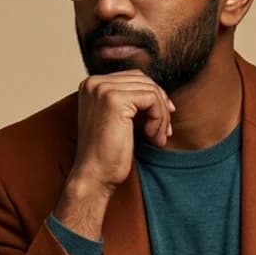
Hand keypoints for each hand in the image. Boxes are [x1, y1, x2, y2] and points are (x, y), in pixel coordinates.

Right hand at [70, 69, 174, 191]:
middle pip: (143, 81)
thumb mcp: (117, 120)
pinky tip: (151, 137)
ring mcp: (103, 89)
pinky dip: (159, 118)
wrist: (94, 176)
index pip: (134, 78)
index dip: (153, 97)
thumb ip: (130, 101)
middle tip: (164, 130)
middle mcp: (94, 83)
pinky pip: (152, 99)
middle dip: (160, 105)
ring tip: (157, 137)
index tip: (162, 120)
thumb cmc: (107, 154)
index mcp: (92, 85)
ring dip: (161, 115)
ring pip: (150, 90)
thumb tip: (160, 91)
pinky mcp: (114, 99)